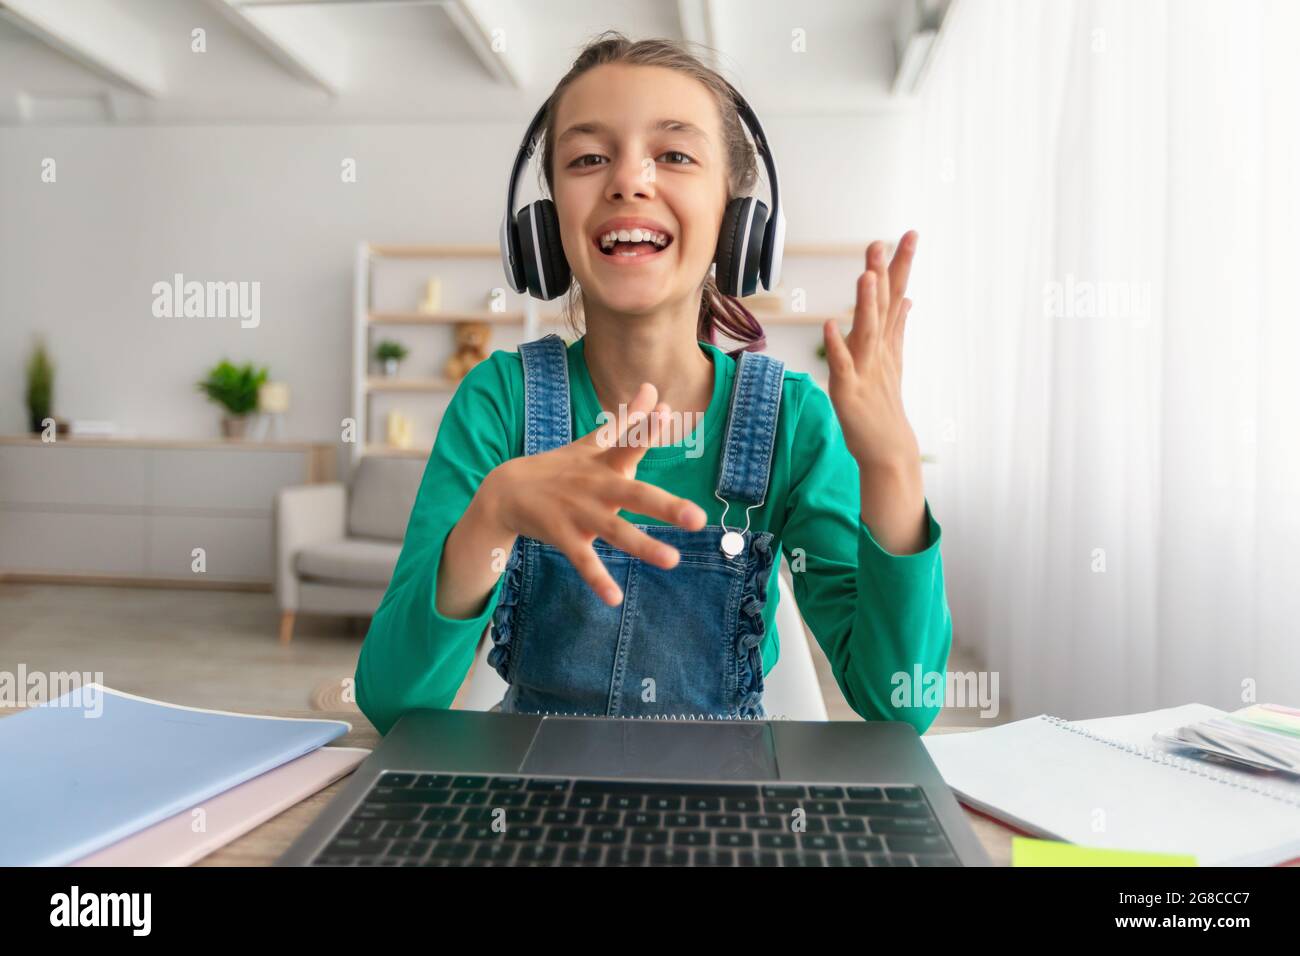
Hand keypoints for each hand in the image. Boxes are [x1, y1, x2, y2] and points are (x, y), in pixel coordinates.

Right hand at [481, 382, 706, 605]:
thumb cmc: (560, 467)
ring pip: (615, 532)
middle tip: (698, 518)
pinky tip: (613, 598)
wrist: (505, 491)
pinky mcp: (563, 536)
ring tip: (672, 560)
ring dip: (642, 546)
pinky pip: (583, 560)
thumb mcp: (592, 443)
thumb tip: (655, 390)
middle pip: (633, 495)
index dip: (646, 429)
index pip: (628, 443)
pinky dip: (597, 579)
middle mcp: (595, 487)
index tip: (665, 413)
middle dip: (665, 506)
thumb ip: (629, 422)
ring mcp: (578, 513)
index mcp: (605, 464)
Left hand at [823, 230, 922, 472]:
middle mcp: (879, 351)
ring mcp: (866, 371)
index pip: (896, 296)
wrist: (889, 450)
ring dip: (865, 304)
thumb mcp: (892, 361)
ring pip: (866, 332)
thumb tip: (907, 297)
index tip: (909, 233)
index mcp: (887, 342)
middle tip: (882, 242)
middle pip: (882, 308)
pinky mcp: (849, 391)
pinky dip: (836, 346)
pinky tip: (829, 325)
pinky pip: (842, 366)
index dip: (902, 265)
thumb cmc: (885, 405)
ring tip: (865, 275)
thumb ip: (897, 327)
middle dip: (882, 274)